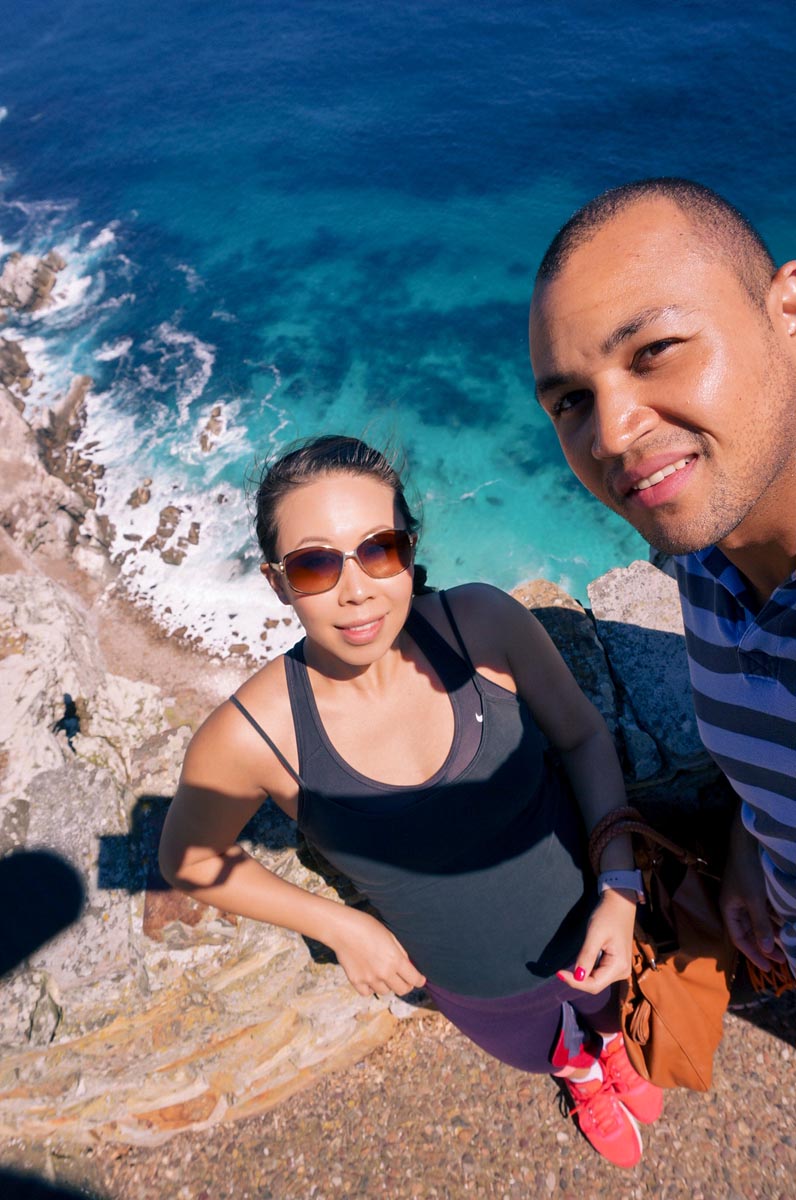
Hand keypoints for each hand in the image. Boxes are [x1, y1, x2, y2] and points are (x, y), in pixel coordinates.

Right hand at [330, 908, 425, 997]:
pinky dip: (371, 988)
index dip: (420, 980)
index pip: (414, 979)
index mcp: (395, 960)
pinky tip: (370, 979)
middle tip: (405, 980)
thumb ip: (400, 953)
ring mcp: (369, 979)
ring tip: (384, 975)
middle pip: (402, 990)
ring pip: (385, 992)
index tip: (420, 980)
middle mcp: (384, 973)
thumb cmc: (367, 927)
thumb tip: (408, 965)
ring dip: (388, 985)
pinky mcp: (356, 981)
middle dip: (406, 985)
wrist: (342, 928)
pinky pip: (368, 993)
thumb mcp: (390, 936)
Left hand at [557, 890, 635, 993]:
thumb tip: (578, 977)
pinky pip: (599, 973)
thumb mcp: (595, 934)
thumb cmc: (608, 915)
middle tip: (560, 972)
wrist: (620, 902)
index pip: (594, 985)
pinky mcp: (616, 963)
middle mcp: (622, 972)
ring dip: (581, 977)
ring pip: (596, 981)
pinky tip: (580, 963)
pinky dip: (587, 970)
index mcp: (619, 966)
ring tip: (567, 969)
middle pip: (595, 985)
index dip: (575, 983)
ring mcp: (620, 968)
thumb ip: (587, 957)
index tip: (559, 973)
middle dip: (577, 981)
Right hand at [720, 814, 785, 971]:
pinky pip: (763, 911)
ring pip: (758, 922)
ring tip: (786, 945)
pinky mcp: (754, 890)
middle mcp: (735, 906)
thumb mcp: (754, 900)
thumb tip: (765, 950)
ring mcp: (745, 897)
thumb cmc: (747, 871)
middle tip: (782, 960)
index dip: (754, 955)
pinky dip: (773, 920)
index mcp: (729, 909)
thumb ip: (760, 925)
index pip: (740, 939)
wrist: (748, 842)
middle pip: (749, 932)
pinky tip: (785, 926)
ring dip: (771, 934)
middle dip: (765, 947)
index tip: (769, 968)